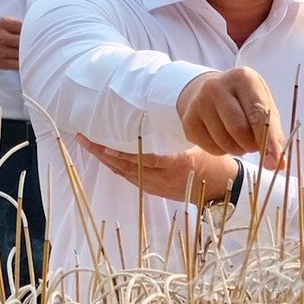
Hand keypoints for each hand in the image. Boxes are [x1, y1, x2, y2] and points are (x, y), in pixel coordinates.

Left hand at [78, 138, 238, 203]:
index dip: (121, 155)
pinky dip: (116, 167)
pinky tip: (105, 157)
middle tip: (83, 138)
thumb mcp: (198, 143)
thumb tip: (157, 112)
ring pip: (124, 173)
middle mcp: (162, 177)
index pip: (143, 160)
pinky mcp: (153, 191)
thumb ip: (177, 133)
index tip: (103, 146)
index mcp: (176, 163)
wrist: (219, 190)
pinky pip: (130, 178)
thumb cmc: (211, 160)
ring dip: (105, 160)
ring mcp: (156, 186)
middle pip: (125, 167)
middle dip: (102, 154)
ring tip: (88, 145)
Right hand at [177, 67, 285, 165]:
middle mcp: (217, 86)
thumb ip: (274, 135)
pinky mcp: (188, 120)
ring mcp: (199, 102)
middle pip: (239, 130)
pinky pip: (211, 149)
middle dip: (251, 145)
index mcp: (243, 78)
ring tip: (240, 140)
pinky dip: (222, 151)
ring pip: (225, 142)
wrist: (212, 92)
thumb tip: (278, 164)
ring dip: (238, 150)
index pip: (258, 115)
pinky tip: (223, 139)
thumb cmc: (246, 102)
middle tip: (254, 144)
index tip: (277, 162)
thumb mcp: (265, 108)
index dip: (268, 141)